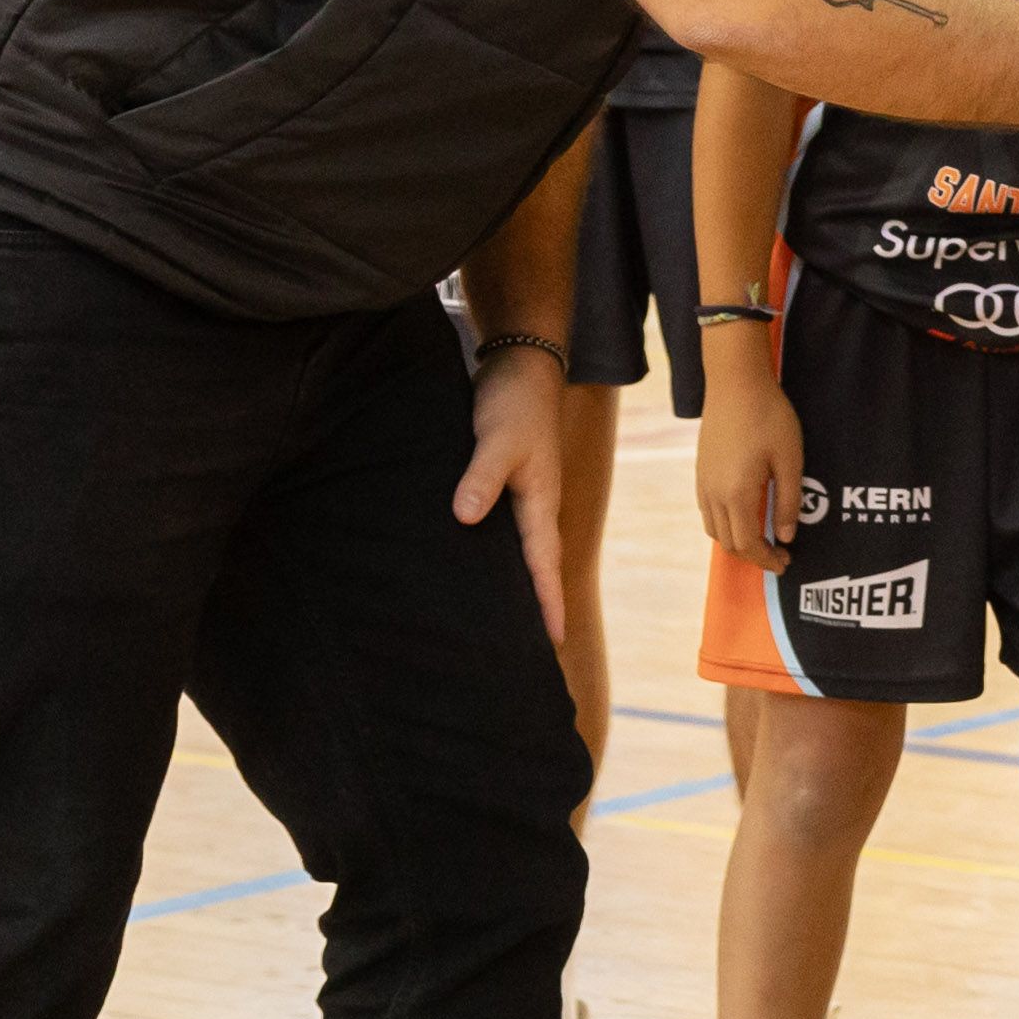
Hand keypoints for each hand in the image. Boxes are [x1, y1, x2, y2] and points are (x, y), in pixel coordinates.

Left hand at [457, 344, 569, 645]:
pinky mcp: (501, 487)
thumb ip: (482, 477)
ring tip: (507, 622)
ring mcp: (519, 497)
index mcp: (540, 502)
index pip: (543, 563)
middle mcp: (533, 507)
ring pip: (519, 552)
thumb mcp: (498, 438)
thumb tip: (466, 517)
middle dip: (538, 606)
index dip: (546, 602)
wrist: (521, 366)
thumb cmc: (513, 403)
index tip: (552, 642)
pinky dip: (497, 557)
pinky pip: (502, 534)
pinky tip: (478, 568)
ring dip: (519, 584)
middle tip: (535, 652)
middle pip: (537, 567)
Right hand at [691, 365, 800, 570]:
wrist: (735, 383)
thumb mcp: (790, 460)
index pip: (748, 544)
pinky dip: (725, 524)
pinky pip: (708, 511)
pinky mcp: (700, 472)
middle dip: (753, 555)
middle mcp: (713, 495)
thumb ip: (788, 502)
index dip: (766, 559)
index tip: (787, 562)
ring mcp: (702, 483)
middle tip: (780, 554)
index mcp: (736, 495)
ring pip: (714, 529)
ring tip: (764, 538)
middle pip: (728, 542)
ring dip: (737, 541)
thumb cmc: (769, 418)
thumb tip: (787, 536)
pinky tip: (745, 514)